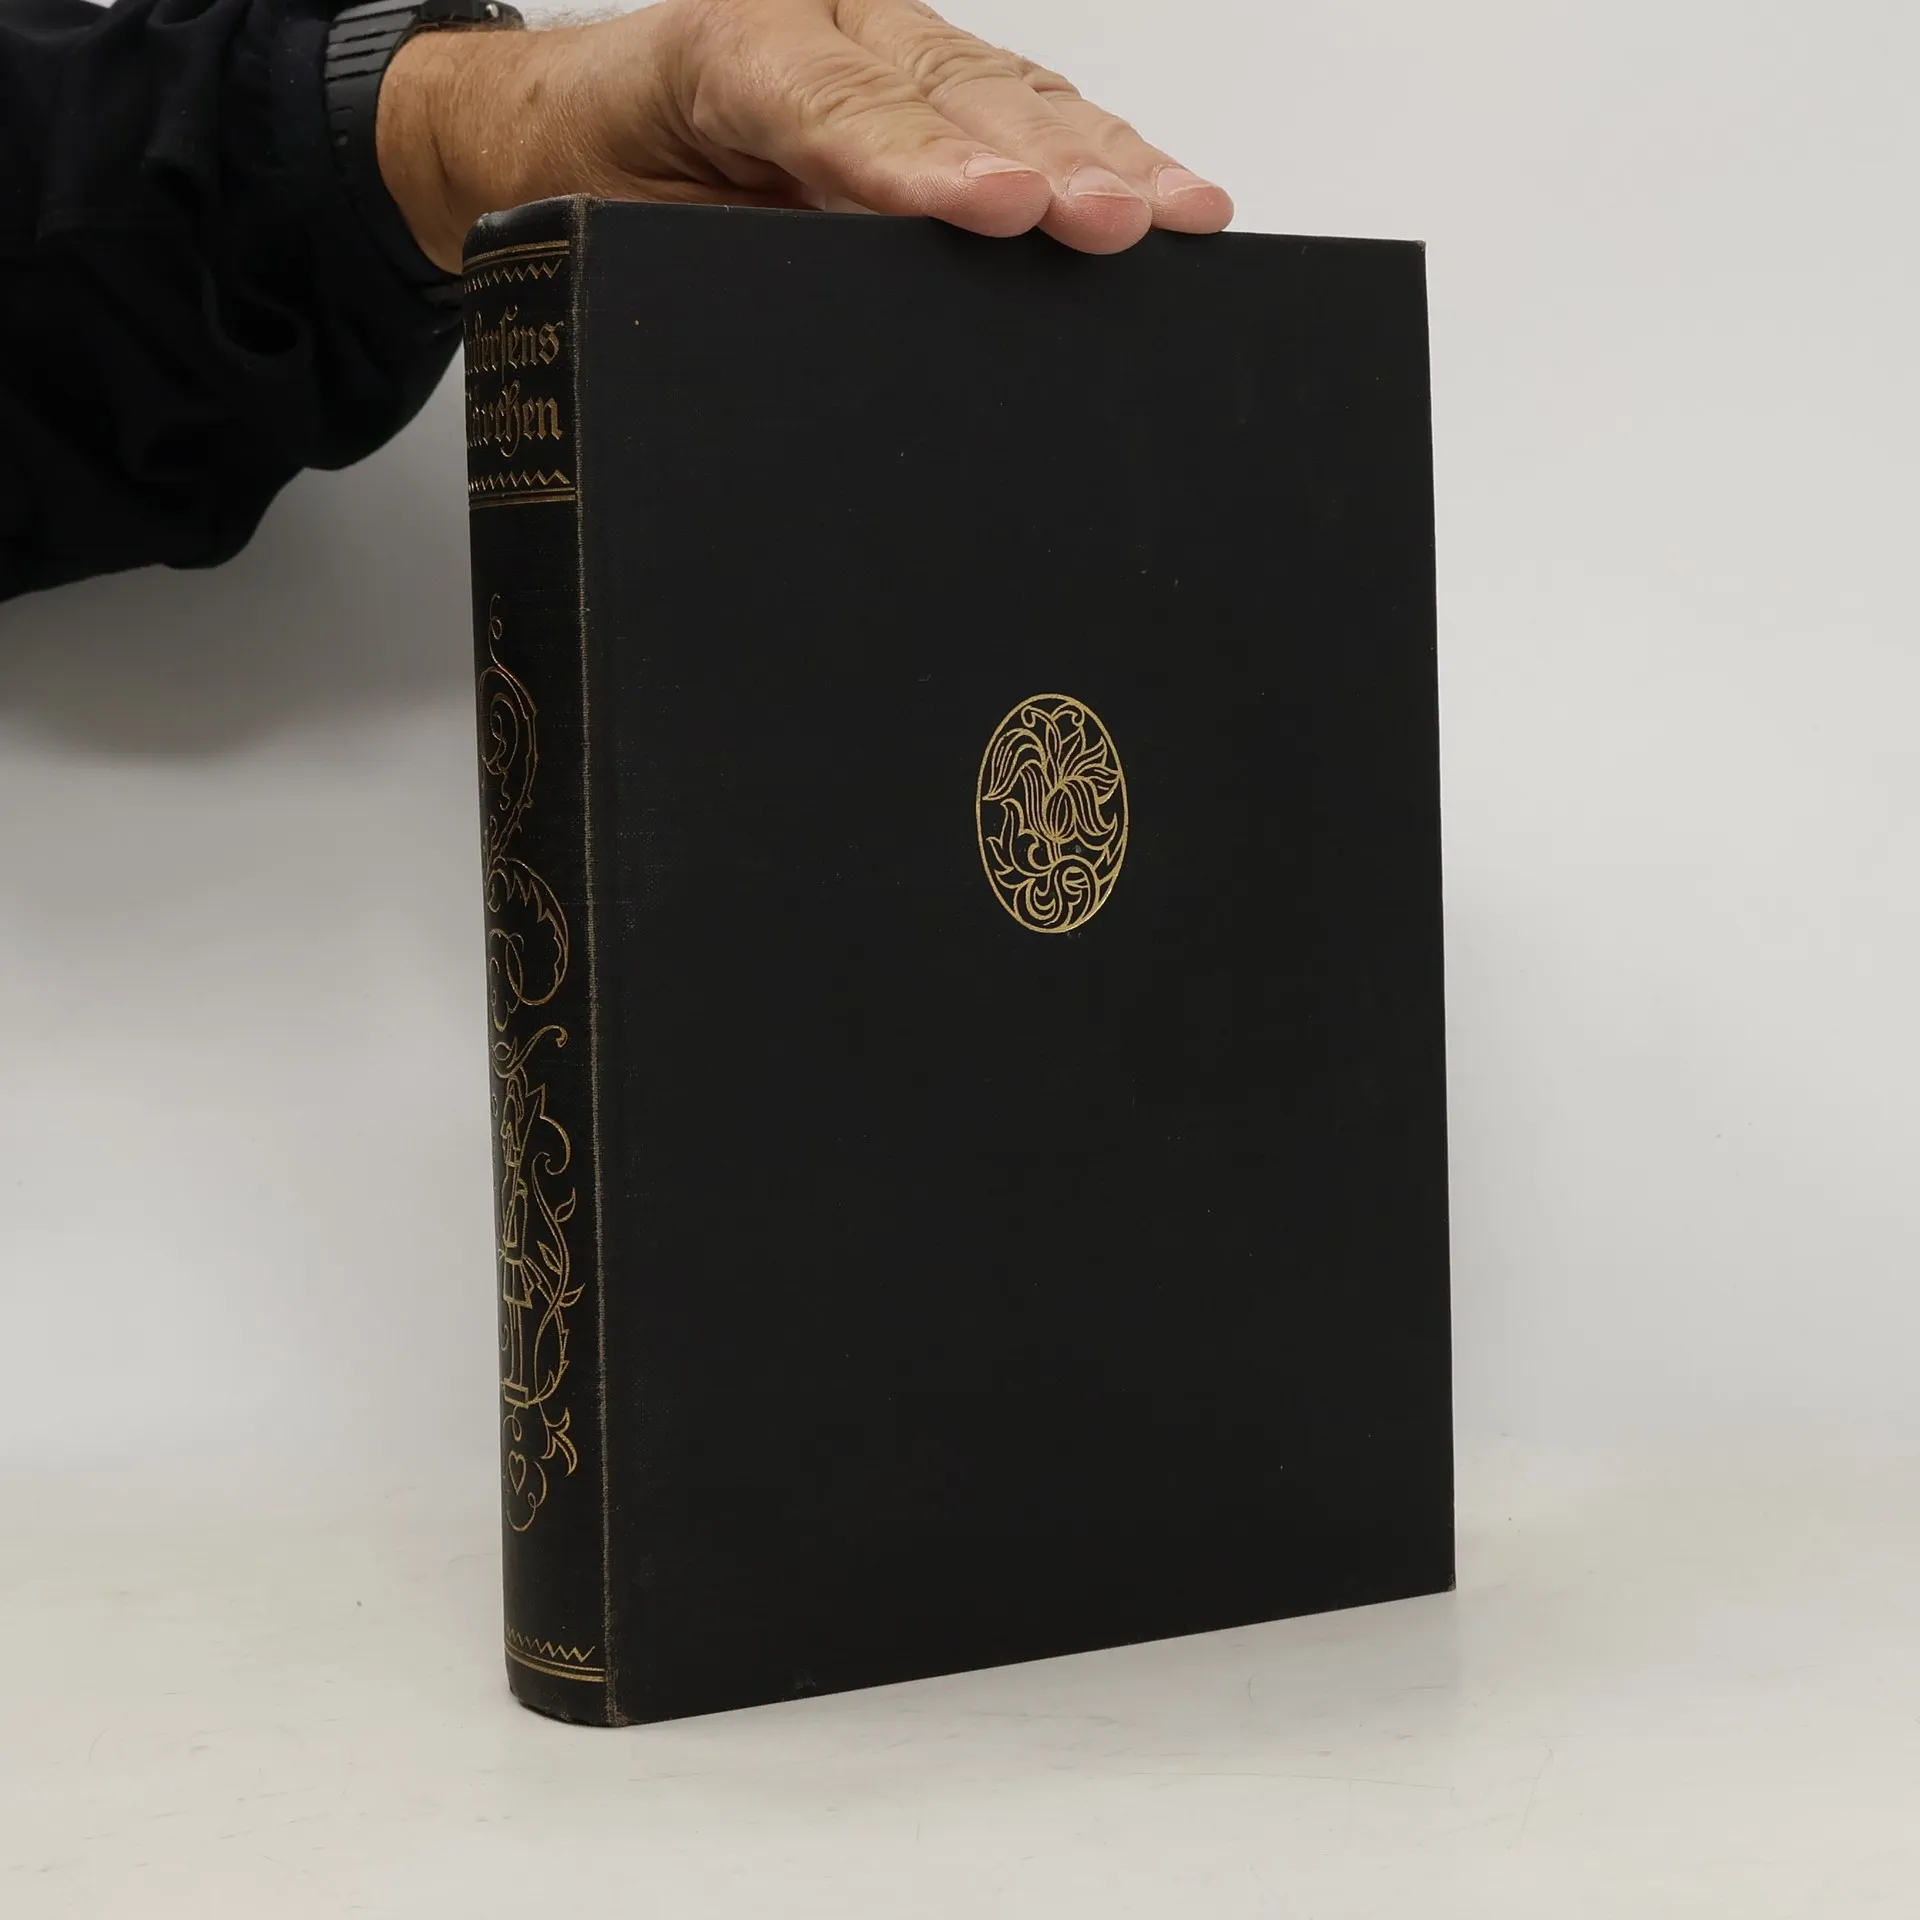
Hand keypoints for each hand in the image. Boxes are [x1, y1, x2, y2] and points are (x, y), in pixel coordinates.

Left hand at [378, 0, 1232, 272]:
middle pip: (951, 89)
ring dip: (1099, 157)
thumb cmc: (602, 172)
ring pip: (1006, 93)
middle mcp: (823, 30)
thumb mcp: (623, 225)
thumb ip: (723, 254)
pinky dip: (1099, 154)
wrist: (574, 131)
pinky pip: (1022, 110)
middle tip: (1108, 217)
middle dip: (1042, 159)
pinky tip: (1164, 193)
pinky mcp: (929, 87)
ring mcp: (885, 49)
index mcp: (729, 51)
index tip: (990, 204)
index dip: (917, 158)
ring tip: (1173, 212)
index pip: (833, 102)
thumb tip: (838, 311)